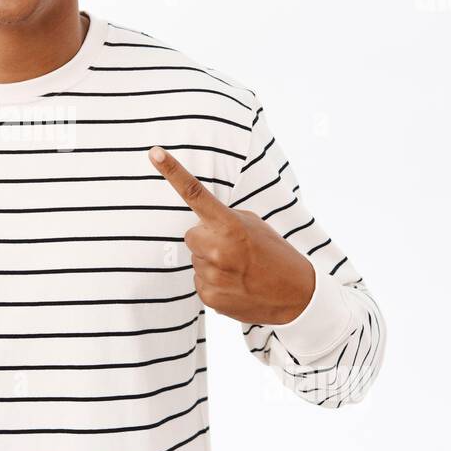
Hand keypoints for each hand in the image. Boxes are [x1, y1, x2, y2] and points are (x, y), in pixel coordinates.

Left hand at [149, 146, 313, 325]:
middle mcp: (218, 249)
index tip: (154, 153)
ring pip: (195, 259)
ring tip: (238, 269)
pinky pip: (199, 280)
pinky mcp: (209, 296)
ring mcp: (212, 275)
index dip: (172, 171)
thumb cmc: (274, 254)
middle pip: (191, 235)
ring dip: (211, 261)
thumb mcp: (254, 226)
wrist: (296, 296)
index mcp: (230, 225)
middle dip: (206, 239)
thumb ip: (224, 220)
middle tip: (232, 249)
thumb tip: (199, 225)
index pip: (195, 193)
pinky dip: (213, 282)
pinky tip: (234, 284)